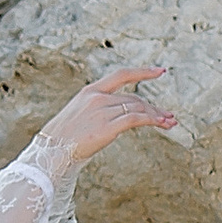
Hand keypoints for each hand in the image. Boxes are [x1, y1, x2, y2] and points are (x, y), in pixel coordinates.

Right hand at [35, 64, 176, 180]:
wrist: (51, 151)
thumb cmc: (61, 139)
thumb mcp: (79, 116)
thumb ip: (98, 110)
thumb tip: (119, 114)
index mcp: (90, 91)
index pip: (121, 75)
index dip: (142, 72)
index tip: (160, 71)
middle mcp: (98, 97)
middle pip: (134, 98)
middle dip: (154, 107)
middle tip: (169, 116)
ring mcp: (103, 111)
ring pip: (138, 108)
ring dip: (157, 116)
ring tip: (170, 123)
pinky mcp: (108, 126)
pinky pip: (136, 119)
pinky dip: (152, 120)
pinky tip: (161, 124)